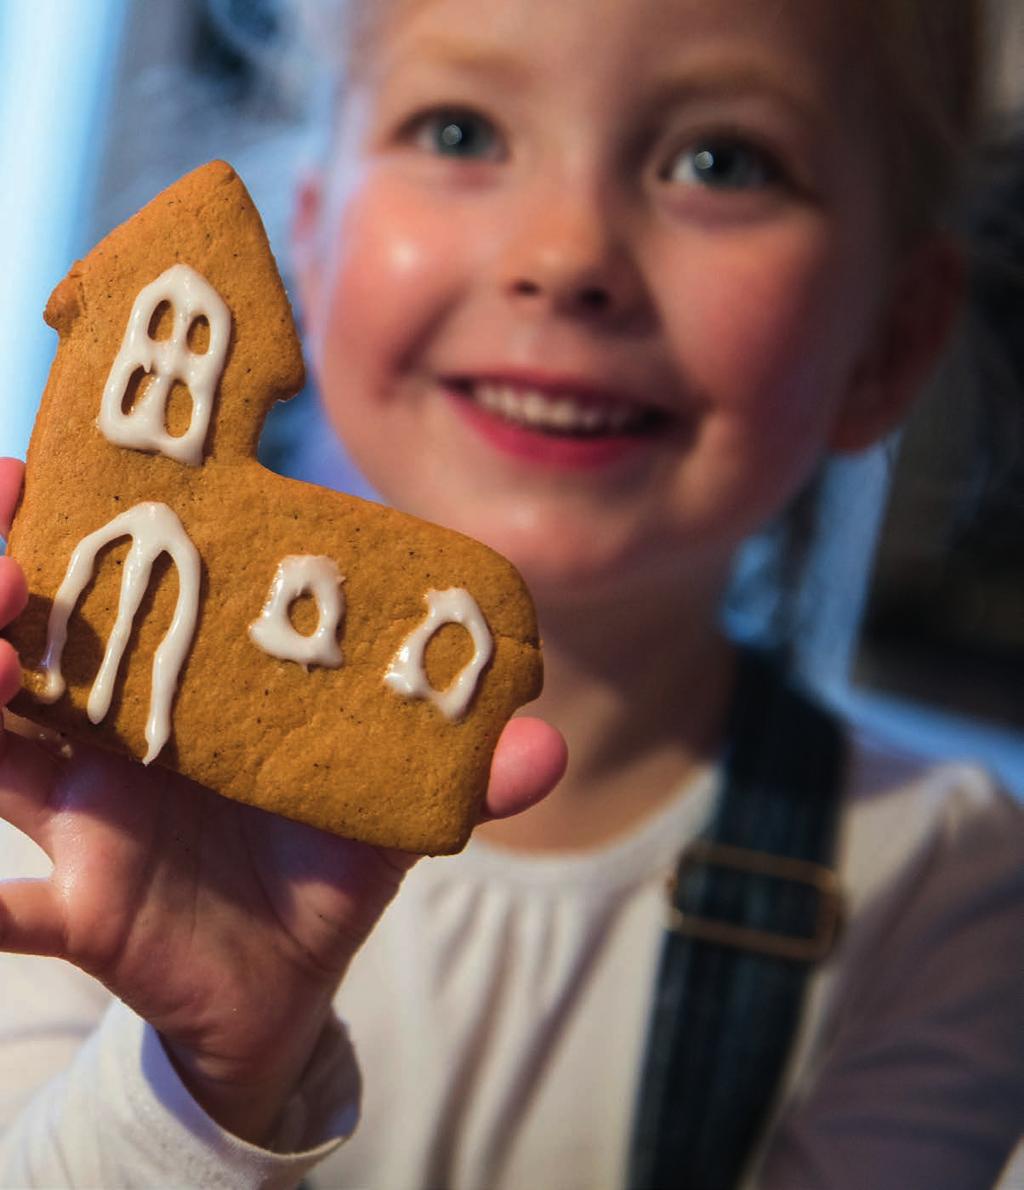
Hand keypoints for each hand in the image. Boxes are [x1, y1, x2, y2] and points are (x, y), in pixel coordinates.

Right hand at [0, 456, 566, 1141]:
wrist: (286, 986)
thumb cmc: (324, 863)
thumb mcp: (391, 803)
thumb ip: (461, 771)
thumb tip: (545, 744)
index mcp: (180, 682)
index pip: (106, 583)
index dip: (66, 522)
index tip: (50, 463)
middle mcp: (113, 733)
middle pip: (17, 637)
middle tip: (9, 535)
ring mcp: (87, 816)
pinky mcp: (83, 908)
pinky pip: (6, 912)